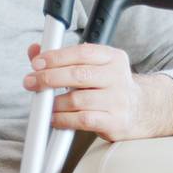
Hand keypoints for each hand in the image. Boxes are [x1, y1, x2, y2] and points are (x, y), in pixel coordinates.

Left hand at [23, 42, 172, 141]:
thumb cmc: (108, 86)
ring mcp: (118, 100)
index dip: (56, 57)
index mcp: (112, 57)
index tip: (37, 63)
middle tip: (31, 82)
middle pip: (78, 75)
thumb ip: (63, 57)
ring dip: (54, 102)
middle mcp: (117, 77)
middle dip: (48, 78)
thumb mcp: (92, 66)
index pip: (82, 52)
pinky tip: (55, 118)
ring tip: (43, 103)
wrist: (140, 110)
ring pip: (78, 99)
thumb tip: (34, 51)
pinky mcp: (115, 121)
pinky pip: (83, 120)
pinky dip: (63, 119)